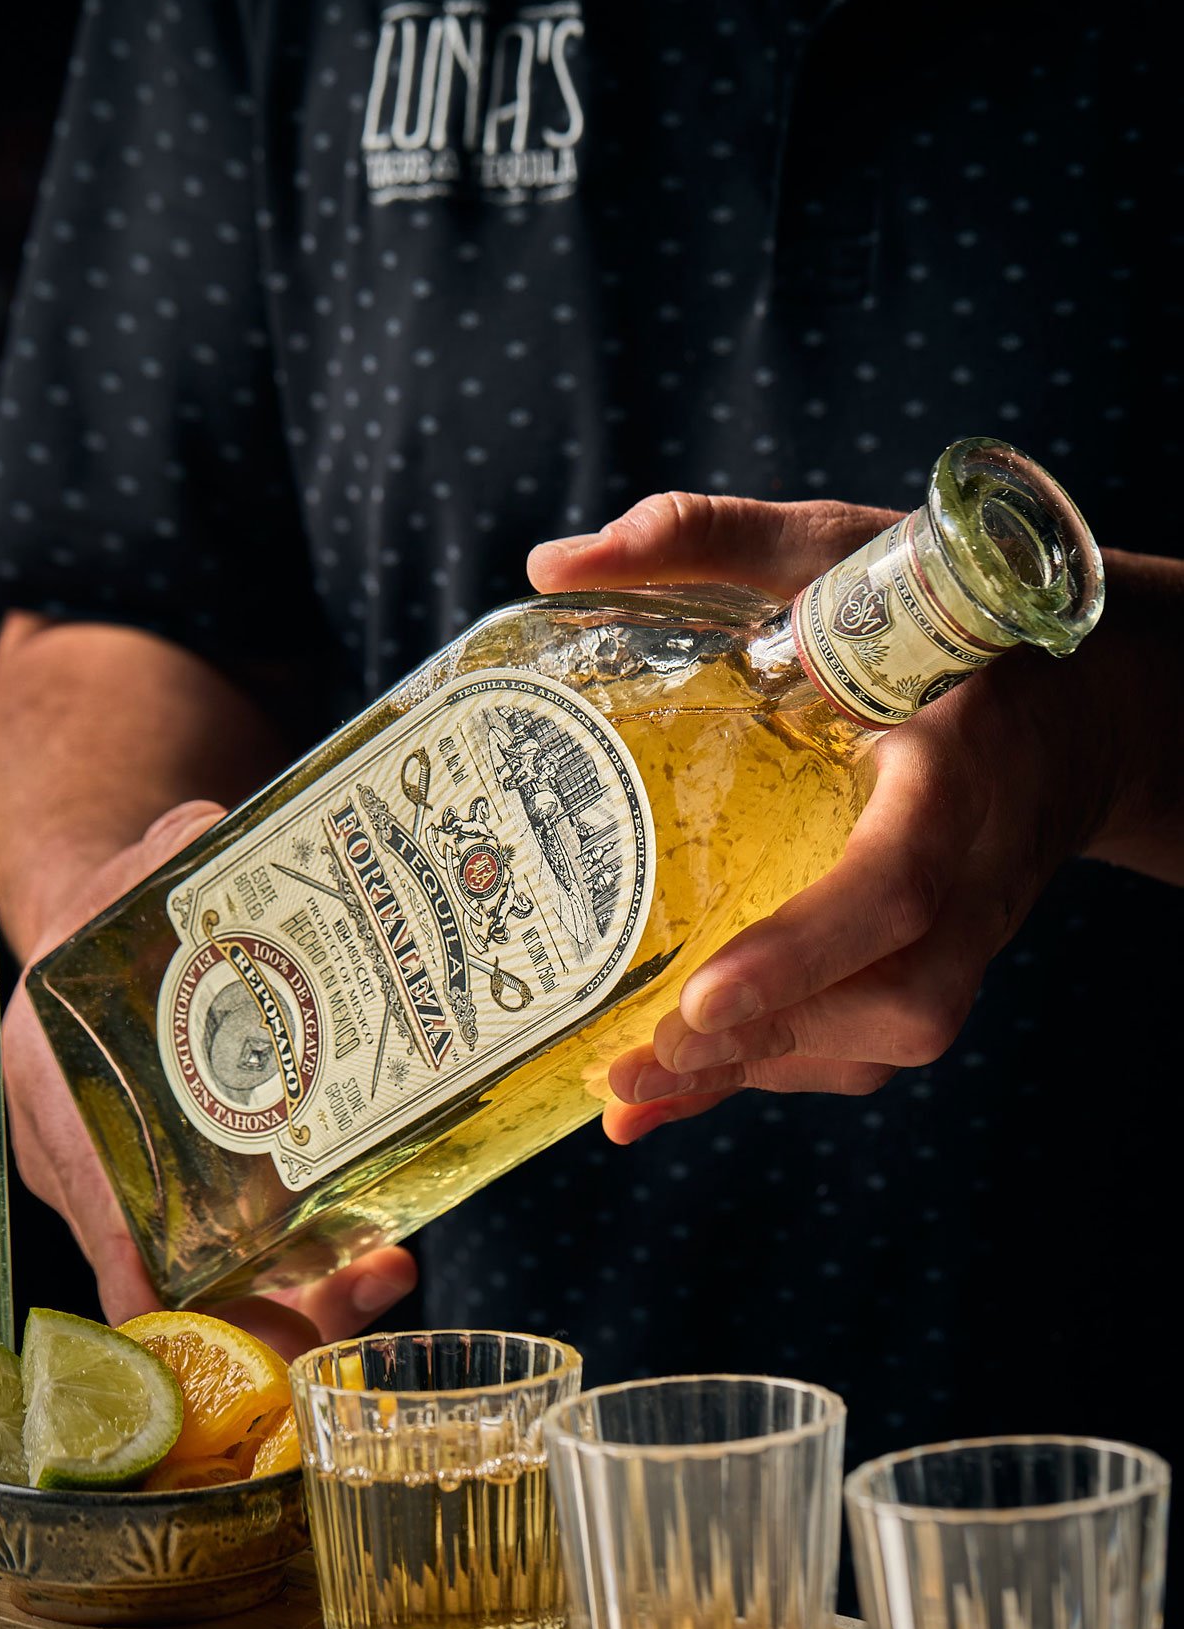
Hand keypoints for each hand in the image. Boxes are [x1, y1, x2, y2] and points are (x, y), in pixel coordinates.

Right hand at [3, 800, 416, 1356]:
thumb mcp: (129, 878)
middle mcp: (102, 1163)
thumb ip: (168, 855)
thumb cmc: (114, 916)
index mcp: (61, 1100)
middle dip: (256, 1303)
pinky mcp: (212, 1184)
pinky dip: (319, 1262)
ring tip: (386, 1276)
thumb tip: (205, 830)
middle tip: (343, 1296)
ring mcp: (157, 1183)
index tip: (196, 1314)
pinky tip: (387, 1253)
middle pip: (171, 1272)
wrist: (112, 929)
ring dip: (305, 1293)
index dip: (144, 1269)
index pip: (96, 1209)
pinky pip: (262, 1248)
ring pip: (227, 1275)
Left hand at [528, 492, 1105, 1140]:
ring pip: (884, 1041)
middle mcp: (975, 878)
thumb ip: (707, 539)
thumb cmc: (942, 620)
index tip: (702, 997)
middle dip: (762, 1043)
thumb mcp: (838, 554)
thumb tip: (552, 562)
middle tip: (630, 1065)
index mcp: (955, 775)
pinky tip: (675, 1083)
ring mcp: (967, 937)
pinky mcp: (940, 966)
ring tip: (628, 1088)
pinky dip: (771, 1072)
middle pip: (900, 1000)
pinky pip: (868, 1049)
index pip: (897, 885)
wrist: (1076, 704)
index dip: (806, 950)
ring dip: (756, 1073)